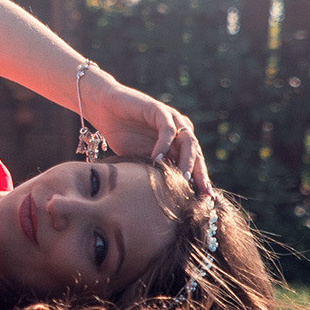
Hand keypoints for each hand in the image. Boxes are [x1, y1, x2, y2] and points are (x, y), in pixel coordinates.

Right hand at [93, 76, 211, 192]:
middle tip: (202, 193)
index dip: (200, 181)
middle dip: (200, 174)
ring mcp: (171, 119)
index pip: (194, 163)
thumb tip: (168, 198)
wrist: (104, 109)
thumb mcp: (141, 159)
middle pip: (196, 154)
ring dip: (186, 161)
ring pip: (187, 142)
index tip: (205, 201)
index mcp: (178, 143)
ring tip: (183, 179)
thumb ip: (156, 171)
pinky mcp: (159, 110)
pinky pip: (167, 129)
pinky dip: (163, 145)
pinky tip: (157, 159)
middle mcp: (180, 131)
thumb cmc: (122, 134)